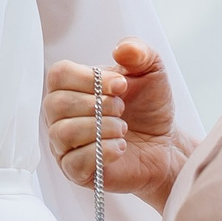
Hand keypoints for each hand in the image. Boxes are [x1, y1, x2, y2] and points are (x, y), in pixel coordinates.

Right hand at [44, 42, 188, 208]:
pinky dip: (102, 151)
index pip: (58, 74)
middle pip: (56, 103)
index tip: (121, 85)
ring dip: (100, 128)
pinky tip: (120, 147)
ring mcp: (64, 145)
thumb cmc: (149, 108)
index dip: (88, 78)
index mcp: (71, 87)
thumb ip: (138, 52)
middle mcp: (60, 115)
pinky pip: (74, 161)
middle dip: (96, 105)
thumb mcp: (151, 71)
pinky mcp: (75, 171)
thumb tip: (121, 49)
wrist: (164, 145)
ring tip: (123, 129)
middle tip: (122, 109)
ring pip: (63, 132)